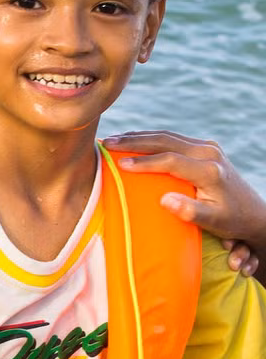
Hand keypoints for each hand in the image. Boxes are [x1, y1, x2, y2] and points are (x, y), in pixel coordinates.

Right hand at [104, 130, 265, 275]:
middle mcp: (209, 152)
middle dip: (133, 141)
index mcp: (209, 170)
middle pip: (165, 141)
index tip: (120, 164)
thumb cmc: (231, 220)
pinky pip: (172, 139)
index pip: (170, 160)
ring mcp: (207, 147)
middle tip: (107, 142)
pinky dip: (150, 139)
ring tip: (114, 140)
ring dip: (139, 137)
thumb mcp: (214, 221)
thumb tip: (165, 200)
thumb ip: (190, 211)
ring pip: (167, 136)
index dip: (144, 162)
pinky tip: (133, 142)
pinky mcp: (204, 148)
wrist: (254, 212)